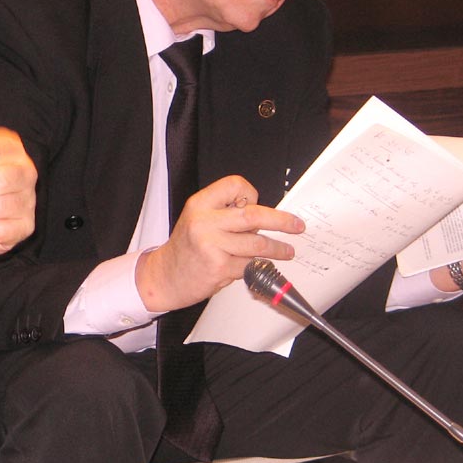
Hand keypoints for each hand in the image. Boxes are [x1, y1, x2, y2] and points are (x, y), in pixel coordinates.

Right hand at [135, 175, 305, 312]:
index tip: (257, 204)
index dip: (251, 194)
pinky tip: (256, 267)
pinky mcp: (219, 267)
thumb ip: (225, 212)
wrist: (165, 276)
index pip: (236, 186)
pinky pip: (249, 265)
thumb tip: (263, 214)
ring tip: (286, 251)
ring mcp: (212, 246)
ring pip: (257, 244)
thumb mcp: (198, 219)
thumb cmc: (186, 248)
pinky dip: (257, 267)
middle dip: (282, 221)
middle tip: (297, 225)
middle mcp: (205, 222)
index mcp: (200, 204)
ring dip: (277, 249)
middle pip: (253, 214)